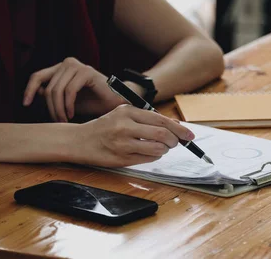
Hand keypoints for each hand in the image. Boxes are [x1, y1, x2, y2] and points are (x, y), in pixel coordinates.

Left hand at [23, 57, 124, 121]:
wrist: (115, 102)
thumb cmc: (93, 102)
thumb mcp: (67, 100)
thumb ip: (52, 94)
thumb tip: (37, 93)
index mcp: (61, 68)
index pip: (38, 76)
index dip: (29, 90)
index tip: (25, 104)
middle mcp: (68, 63)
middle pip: (48, 87)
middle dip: (50, 108)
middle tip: (57, 121)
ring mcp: (77, 66)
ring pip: (57, 90)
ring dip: (58, 109)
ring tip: (64, 120)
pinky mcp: (87, 72)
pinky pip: (69, 91)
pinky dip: (68, 105)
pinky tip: (71, 114)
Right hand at [72, 105, 194, 166]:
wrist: (80, 140)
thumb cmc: (106, 126)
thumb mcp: (124, 114)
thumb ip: (148, 118)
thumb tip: (175, 125)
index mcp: (128, 111)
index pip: (161, 120)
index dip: (179, 129)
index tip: (189, 135)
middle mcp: (125, 126)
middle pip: (163, 134)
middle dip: (175, 140)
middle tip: (176, 142)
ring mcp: (123, 144)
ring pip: (157, 149)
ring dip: (165, 150)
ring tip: (162, 147)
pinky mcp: (121, 159)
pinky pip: (148, 159)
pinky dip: (155, 157)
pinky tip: (150, 153)